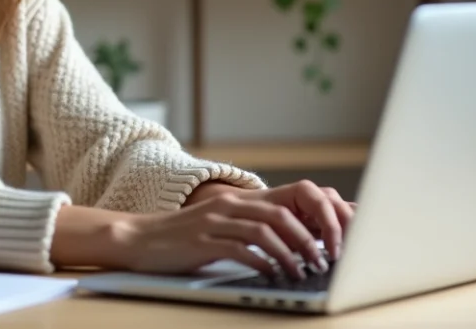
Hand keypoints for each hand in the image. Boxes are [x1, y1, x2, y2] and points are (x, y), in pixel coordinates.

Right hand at [110, 180, 354, 277]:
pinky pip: (241, 250)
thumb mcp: (222, 226)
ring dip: (290, 254)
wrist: (140, 239)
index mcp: (240, 200)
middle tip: (324, 260)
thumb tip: (297, 245)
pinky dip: (263, 263)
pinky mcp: (204, 242)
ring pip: (266, 231)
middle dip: (310, 238)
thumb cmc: (185, 239)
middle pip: (282, 214)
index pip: (290, 199)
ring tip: (303, 272)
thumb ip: (254, 229)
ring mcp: (216, 222)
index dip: (317, 216)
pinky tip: (273, 275)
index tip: (335, 239)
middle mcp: (230, 205)